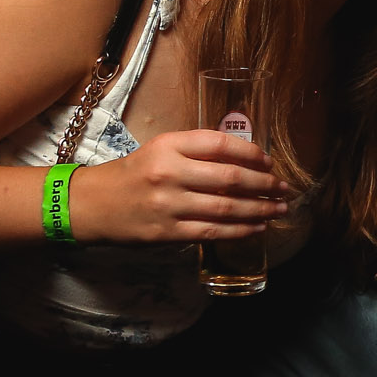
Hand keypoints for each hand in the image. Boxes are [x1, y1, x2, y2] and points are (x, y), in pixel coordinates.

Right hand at [66, 129, 292, 244]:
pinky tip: (258, 227)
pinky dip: (241, 230)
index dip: (252, 153)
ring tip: (279, 209)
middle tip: (284, 189)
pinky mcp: (168, 232)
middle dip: (265, 185)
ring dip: (261, 209)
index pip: (221, 144)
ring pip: (227, 208)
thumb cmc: (133, 175)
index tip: (269, 162)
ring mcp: (169, 205)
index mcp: (168, 146)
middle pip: (231, 178)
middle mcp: (170, 173)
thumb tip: (246, 160)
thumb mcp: (160, 150)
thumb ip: (197, 151)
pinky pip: (214, 232)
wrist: (92, 205)